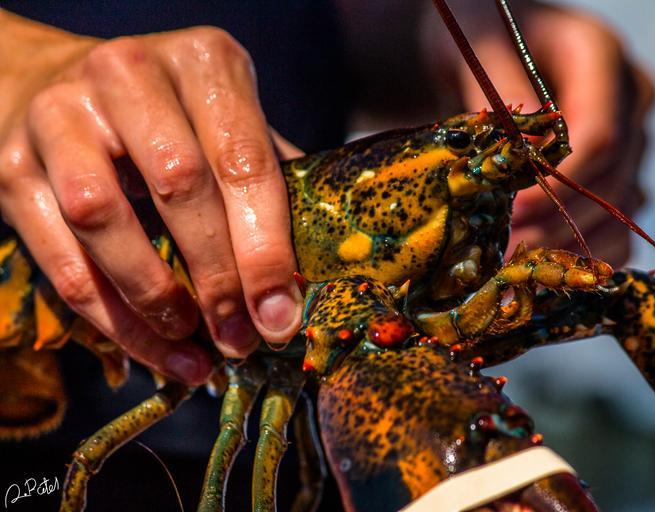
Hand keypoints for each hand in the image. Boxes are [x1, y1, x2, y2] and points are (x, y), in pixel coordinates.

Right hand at [0, 13, 302, 383]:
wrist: (61, 85)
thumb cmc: (172, 118)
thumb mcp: (227, 125)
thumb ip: (267, 182)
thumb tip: (307, 276)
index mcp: (202, 63)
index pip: (243, 161)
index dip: (265, 249)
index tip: (280, 315)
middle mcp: (128, 74)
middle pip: (179, 186)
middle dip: (217, 278)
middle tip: (241, 338)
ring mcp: (61, 115)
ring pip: (104, 218)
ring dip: (154, 298)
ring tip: (193, 346)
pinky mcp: (14, 165)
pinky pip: (59, 255)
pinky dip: (109, 314)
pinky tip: (149, 344)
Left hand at [442, 2, 654, 266]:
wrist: (489, 48)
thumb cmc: (480, 39)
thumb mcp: (478, 50)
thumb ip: (499, 96)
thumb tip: (517, 159)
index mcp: (600, 55)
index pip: (599, 136)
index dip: (555, 183)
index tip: (509, 211)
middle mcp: (629, 99)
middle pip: (611, 179)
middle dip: (555, 220)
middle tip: (502, 249)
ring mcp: (632, 141)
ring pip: (621, 211)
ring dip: (570, 244)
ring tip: (516, 263)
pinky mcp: (622, 175)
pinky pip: (620, 229)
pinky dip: (585, 254)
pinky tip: (543, 265)